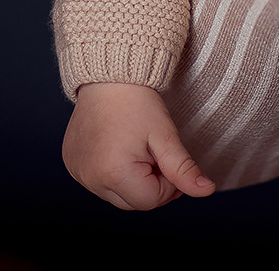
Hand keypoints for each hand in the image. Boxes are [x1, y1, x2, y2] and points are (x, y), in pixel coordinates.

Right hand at [62, 82, 215, 209]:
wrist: (108, 76)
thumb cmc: (136, 101)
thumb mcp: (165, 136)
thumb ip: (184, 169)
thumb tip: (206, 190)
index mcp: (113, 173)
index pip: (151, 200)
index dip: (165, 181)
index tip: (162, 155)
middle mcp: (90, 178)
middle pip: (133, 202)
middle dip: (148, 183)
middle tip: (150, 151)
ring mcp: (78, 172)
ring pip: (116, 194)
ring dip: (130, 179)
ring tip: (132, 147)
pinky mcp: (71, 165)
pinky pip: (98, 182)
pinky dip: (111, 172)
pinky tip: (115, 147)